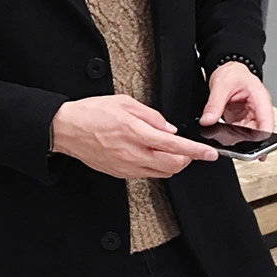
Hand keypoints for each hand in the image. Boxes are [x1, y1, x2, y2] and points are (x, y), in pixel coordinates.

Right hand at [52, 94, 218, 178]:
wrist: (66, 129)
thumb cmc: (91, 113)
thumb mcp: (124, 102)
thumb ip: (151, 115)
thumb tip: (169, 128)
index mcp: (135, 132)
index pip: (174, 146)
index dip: (196, 151)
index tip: (210, 154)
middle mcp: (132, 153)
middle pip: (172, 165)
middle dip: (187, 159)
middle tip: (190, 150)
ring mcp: (125, 166)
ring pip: (161, 173)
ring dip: (172, 164)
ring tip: (170, 151)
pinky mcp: (119, 173)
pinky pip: (146, 174)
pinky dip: (156, 167)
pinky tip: (151, 155)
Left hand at [201, 62, 273, 157]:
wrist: (228, 68)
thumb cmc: (232, 73)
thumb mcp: (221, 86)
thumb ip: (214, 104)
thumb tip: (207, 121)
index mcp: (260, 99)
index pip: (266, 121)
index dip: (265, 137)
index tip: (260, 149)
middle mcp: (258, 110)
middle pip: (259, 131)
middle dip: (251, 143)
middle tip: (241, 153)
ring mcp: (250, 116)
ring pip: (249, 134)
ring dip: (240, 141)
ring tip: (230, 147)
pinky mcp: (241, 120)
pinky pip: (239, 132)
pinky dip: (233, 137)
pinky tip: (225, 140)